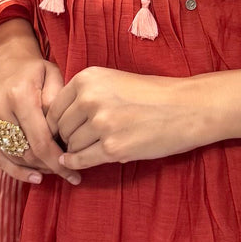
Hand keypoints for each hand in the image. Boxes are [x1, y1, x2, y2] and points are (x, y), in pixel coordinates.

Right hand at [0, 19, 81, 186]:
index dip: (58, 162)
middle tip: (66, 170)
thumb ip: (58, 104)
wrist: (0, 55)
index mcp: (19, 96)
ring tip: (52, 171)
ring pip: (10, 157)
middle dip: (48, 166)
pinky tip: (33, 175)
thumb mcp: (53, 76)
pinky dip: (14, 168)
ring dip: (33, 169)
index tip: (73, 175)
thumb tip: (60, 135)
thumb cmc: (32, 68)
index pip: (40, 142)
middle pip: (26, 153)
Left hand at [45, 66, 211, 169]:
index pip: (54, 107)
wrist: (186, 108)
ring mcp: (101, 124)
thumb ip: (85, 94)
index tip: (61, 130)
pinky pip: (81, 160)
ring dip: (77, 150)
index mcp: (88, 78)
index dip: (56, 122)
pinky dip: (76, 163)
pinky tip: (76, 163)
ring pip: (71, 145)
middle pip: (61, 127)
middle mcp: (90, 98)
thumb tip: (57, 120)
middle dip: (66, 137)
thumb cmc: (152, 94)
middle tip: (77, 142)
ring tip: (91, 147)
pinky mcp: (112, 148)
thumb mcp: (113, 81)